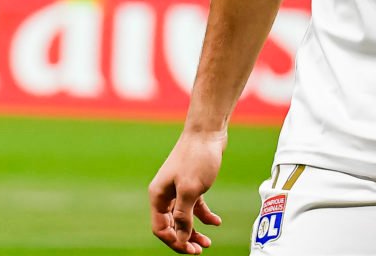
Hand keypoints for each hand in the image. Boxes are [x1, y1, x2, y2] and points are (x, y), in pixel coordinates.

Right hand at [149, 129, 225, 251]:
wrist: (207, 131)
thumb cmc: (197, 158)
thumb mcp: (190, 190)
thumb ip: (184, 216)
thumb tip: (180, 238)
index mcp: (158, 196)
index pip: (160, 228)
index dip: (174, 241)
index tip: (191, 249)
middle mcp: (165, 193)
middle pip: (171, 225)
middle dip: (184, 239)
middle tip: (200, 250)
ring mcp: (178, 188)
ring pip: (184, 217)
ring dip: (194, 230)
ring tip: (208, 242)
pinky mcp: (191, 183)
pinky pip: (195, 206)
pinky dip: (204, 215)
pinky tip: (216, 222)